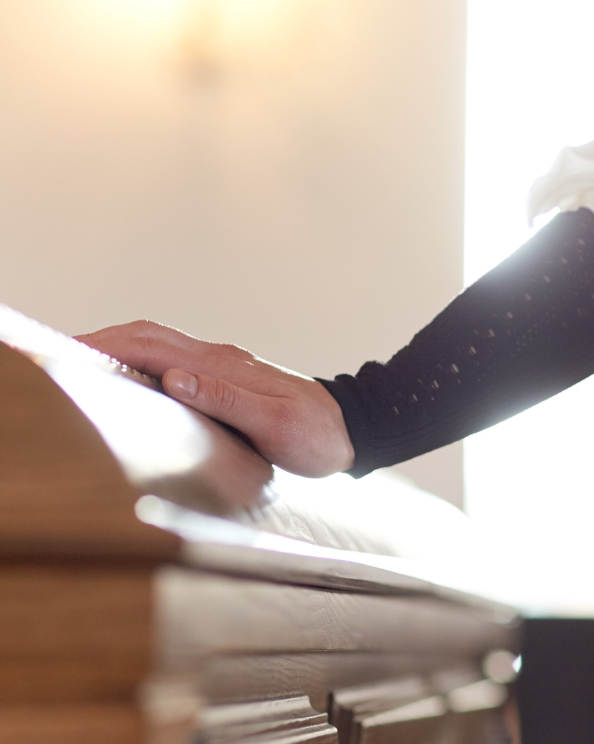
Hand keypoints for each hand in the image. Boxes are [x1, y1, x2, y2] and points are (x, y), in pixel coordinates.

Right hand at [75, 321, 354, 477]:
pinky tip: (132, 381)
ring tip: (84, 365)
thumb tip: (174, 379)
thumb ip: (226, 401)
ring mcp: (224, 368)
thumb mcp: (275, 425)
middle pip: (150, 337)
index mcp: (224, 367)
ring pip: (161, 346)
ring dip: (121, 350)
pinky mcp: (229, 381)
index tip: (70, 352)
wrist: (352, 431)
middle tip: (62, 355)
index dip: (108, 346)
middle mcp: (220, 360)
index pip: (153, 346)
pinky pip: (176, 363)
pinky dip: (143, 363)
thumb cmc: (316, 435)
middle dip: (104, 341)